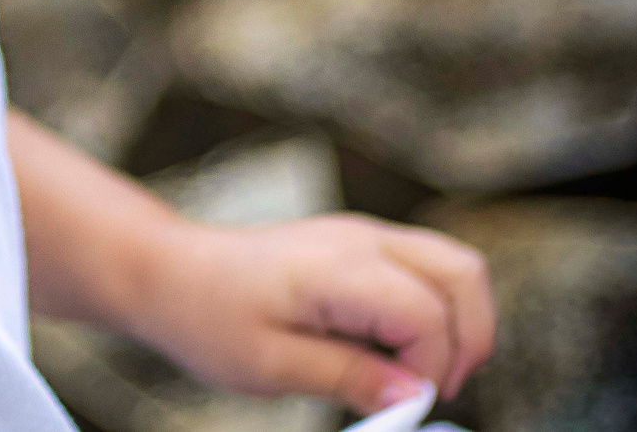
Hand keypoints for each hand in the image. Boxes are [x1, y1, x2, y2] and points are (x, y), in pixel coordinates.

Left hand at [122, 213, 494, 412]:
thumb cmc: (206, 315)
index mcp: (337, 267)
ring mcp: (361, 233)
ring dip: (457, 322)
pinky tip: (392, 345)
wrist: (168, 271)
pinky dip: (433, 307)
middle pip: (463, 275)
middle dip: (468, 341)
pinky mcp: (359, 242)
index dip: (430, 368)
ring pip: (454, 265)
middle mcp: (359, 238)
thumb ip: (349, 377)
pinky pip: (425, 266)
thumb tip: (415, 396)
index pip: (426, 313)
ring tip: (417, 370)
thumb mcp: (270, 365)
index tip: (402, 404)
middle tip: (430, 390)